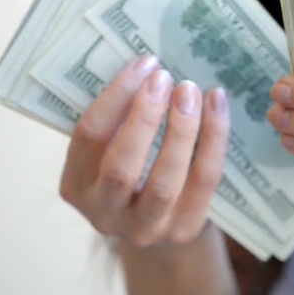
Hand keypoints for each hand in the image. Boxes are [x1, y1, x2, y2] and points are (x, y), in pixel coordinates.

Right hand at [59, 54, 229, 247]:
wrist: (158, 226)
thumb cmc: (131, 171)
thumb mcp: (109, 150)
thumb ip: (117, 118)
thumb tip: (147, 65)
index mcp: (76, 186)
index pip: (89, 137)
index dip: (116, 96)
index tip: (143, 64)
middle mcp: (104, 214)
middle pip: (121, 167)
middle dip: (144, 117)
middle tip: (164, 78)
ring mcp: (144, 228)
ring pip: (164, 181)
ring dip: (181, 130)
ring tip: (191, 91)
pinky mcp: (183, 230)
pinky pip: (203, 181)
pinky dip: (214, 139)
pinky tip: (217, 104)